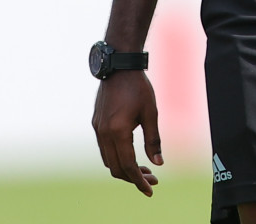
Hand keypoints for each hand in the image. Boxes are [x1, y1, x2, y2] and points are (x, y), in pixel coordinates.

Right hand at [91, 71, 161, 196]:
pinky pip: (104, 149)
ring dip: (124, 168)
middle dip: (133, 178)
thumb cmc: (138, 87)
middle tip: (152, 179)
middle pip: (115, 168)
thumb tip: (158, 163)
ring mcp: (98, 128)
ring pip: (108, 160)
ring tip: (144, 169)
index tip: (150, 190)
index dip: (139, 180)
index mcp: (118, 131)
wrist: (119, 66)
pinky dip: (116, 157)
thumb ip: (153, 140)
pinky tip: (131, 154)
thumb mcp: (151, 113)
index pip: (128, 166)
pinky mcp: (96, 123)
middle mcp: (104, 133)